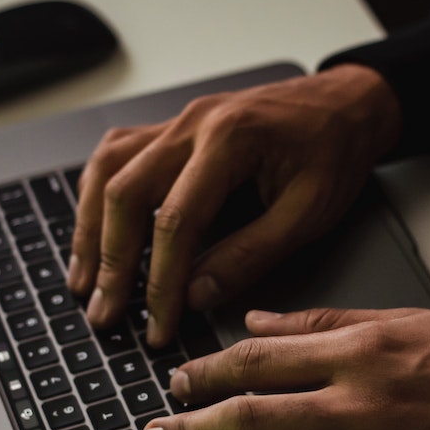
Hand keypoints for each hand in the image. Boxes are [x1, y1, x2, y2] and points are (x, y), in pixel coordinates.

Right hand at [67, 64, 401, 345]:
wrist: (346, 104)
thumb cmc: (334, 151)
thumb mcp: (308, 212)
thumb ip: (251, 254)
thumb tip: (197, 295)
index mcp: (230, 139)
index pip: (176, 221)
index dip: (161, 282)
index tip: (158, 325)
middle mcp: (192, 124)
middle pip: (125, 193)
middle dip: (111, 262)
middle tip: (104, 313)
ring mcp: (178, 122)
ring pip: (108, 171)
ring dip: (90, 229)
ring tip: (84, 281)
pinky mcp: (173, 130)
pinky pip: (117, 156)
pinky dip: (97, 195)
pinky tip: (92, 228)